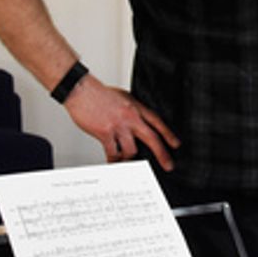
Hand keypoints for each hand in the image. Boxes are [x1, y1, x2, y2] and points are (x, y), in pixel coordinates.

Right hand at [63, 74, 179, 170]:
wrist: (82, 91)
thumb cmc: (99, 94)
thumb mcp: (123, 97)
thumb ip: (131, 110)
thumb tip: (137, 123)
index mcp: (136, 107)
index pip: (157, 122)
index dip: (168, 134)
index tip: (175, 145)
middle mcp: (130, 116)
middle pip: (151, 137)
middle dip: (162, 153)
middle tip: (168, 165)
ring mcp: (118, 125)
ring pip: (131, 149)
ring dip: (129, 158)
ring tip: (126, 161)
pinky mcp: (105, 133)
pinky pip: (113, 152)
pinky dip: (114, 160)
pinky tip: (114, 163)